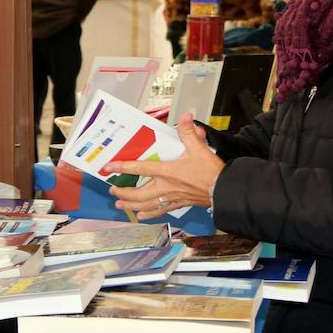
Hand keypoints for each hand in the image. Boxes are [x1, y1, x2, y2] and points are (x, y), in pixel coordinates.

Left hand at [103, 115, 224, 219]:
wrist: (224, 190)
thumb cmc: (211, 172)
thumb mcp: (199, 148)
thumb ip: (189, 132)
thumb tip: (186, 117)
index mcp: (167, 171)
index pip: (139, 168)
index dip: (122, 167)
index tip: (108, 167)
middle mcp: (165, 187)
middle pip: (138, 193)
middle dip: (123, 192)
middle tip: (113, 190)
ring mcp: (171, 198)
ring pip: (146, 205)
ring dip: (131, 206)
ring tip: (120, 206)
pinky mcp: (178, 204)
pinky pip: (160, 211)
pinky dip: (149, 214)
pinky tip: (141, 215)